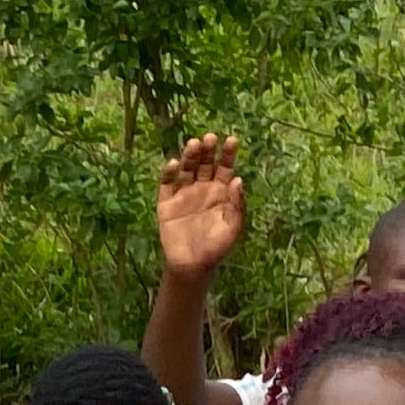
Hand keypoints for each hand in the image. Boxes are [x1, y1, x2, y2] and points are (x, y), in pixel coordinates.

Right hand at [157, 132, 244, 277]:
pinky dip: (168, 173)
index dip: (228, 154)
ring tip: (193, 144)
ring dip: (189, 156)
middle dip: (207, 151)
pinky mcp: (166, 205)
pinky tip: (173, 163)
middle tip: (209, 138)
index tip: (231, 140)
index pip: (225, 167)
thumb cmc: (216, 248)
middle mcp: (202, 189)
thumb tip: (238, 179)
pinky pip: (166, 185)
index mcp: (221, 192)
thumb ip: (237, 204)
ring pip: (186, 170)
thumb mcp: (234, 227)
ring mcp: (183, 196)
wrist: (192, 266)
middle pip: (205, 164)